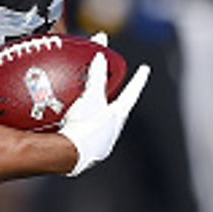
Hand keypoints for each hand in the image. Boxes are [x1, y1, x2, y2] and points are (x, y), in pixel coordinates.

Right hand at [57, 50, 147, 176]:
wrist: (68, 155)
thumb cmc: (85, 127)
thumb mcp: (91, 97)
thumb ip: (97, 77)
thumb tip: (101, 56)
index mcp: (118, 116)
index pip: (132, 92)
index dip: (138, 79)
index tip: (145, 68)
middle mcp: (112, 130)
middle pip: (117, 107)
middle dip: (114, 96)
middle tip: (111, 85)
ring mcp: (99, 142)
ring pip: (100, 120)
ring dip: (94, 109)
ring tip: (84, 101)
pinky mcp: (84, 150)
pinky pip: (84, 131)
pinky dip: (79, 122)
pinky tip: (67, 120)